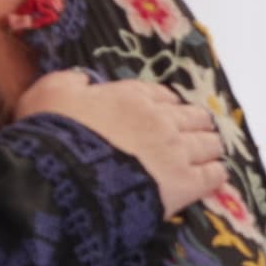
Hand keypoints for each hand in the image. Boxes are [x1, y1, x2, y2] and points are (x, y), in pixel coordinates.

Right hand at [18, 69, 223, 216]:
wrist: (64, 177)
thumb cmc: (52, 135)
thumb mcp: (49, 93)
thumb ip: (69, 82)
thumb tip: (84, 81)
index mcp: (131, 96)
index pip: (161, 95)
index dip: (165, 105)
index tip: (166, 112)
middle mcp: (160, 119)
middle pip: (192, 115)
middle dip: (194, 123)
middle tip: (194, 132)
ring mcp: (176, 151)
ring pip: (208, 142)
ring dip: (209, 145)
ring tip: (210, 152)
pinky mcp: (185, 184)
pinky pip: (214, 175)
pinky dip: (216, 173)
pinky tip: (216, 175)